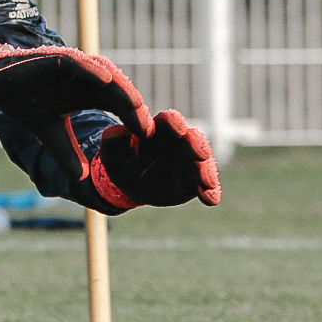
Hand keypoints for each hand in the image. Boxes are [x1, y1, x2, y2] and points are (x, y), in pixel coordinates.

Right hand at [0, 48, 153, 182]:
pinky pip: (80, 62)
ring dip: (121, 88)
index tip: (146, 140)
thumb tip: (81, 179)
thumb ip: (66, 153)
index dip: (132, 120)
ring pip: (104, 75)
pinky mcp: (57, 58)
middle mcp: (86, 79)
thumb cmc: (23, 103)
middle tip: (147, 128)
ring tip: (136, 104)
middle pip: (118, 91)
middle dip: (133, 108)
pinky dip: (93, 70)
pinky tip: (106, 81)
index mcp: (88, 94)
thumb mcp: (50, 135)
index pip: (118, 106)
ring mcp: (74, 67)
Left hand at [90, 108, 220, 209]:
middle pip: (192, 140)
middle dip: (197, 146)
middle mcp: (178, 143)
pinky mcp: (193, 182)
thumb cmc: (119, 161)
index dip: (174, 124)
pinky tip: (211, 199)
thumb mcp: (111, 151)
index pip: (169, 121)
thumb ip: (113, 139)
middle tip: (201, 154)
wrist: (129, 185)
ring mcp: (188, 162)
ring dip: (207, 171)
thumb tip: (119, 130)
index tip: (178, 129)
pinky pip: (205, 186)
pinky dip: (210, 192)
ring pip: (202, 163)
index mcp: (158, 129)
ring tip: (208, 183)